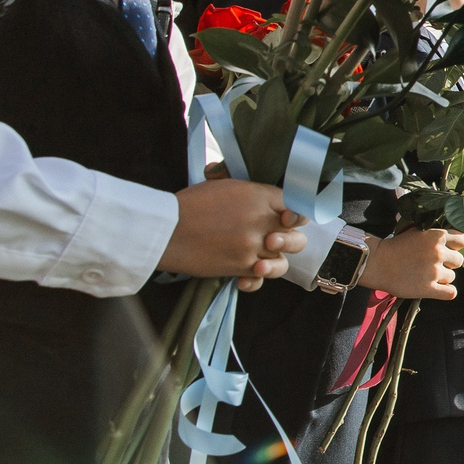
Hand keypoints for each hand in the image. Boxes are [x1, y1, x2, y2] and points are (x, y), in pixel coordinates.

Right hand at [163, 174, 304, 286]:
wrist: (166, 229)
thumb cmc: (189, 204)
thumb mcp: (220, 184)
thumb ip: (244, 186)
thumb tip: (244, 183)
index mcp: (261, 197)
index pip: (297, 206)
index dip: (296, 214)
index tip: (288, 218)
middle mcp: (262, 222)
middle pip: (296, 237)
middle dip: (289, 240)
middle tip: (273, 239)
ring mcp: (253, 246)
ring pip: (281, 262)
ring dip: (274, 263)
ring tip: (260, 260)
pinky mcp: (240, 267)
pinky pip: (260, 279)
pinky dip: (256, 279)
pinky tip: (248, 275)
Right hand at [360, 229, 463, 299]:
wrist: (376, 263)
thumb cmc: (395, 247)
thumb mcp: (417, 231)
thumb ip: (435, 234)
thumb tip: (453, 237)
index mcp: (437, 236)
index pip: (463, 240)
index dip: (456, 246)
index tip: (448, 249)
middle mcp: (438, 252)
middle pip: (459, 260)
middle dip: (448, 263)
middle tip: (433, 264)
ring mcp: (434, 271)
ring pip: (452, 277)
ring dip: (442, 278)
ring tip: (426, 275)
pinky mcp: (428, 288)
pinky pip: (451, 293)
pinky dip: (446, 292)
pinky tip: (436, 289)